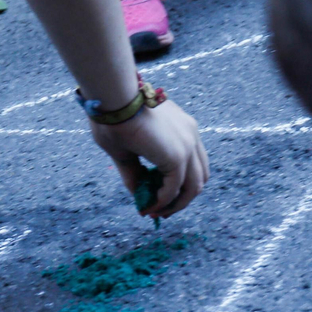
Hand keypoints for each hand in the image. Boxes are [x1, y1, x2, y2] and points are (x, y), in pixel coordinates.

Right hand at [89, 96, 209, 217]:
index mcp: (183, 127)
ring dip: (175, 205)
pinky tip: (149, 207)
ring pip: (193, 188)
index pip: (193, 163)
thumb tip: (139, 196)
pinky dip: (163, 202)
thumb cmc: (113, 117)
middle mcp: (191, 134)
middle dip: (181, 198)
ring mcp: (188, 145)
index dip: (180, 184)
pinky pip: (175, 189)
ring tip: (155, 213)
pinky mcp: (178, 156)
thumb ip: (136, 173)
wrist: (112, 99)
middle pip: (199, 177)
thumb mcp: (126, 151)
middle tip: (161, 211)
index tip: (160, 197)